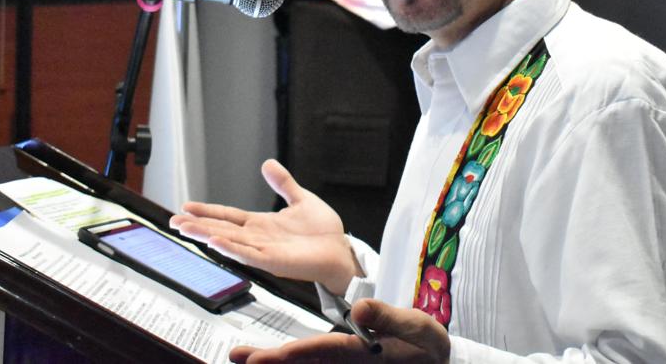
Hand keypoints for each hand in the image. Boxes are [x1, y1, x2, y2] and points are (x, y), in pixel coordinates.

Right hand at [169, 159, 359, 292]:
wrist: (340, 251)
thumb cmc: (323, 232)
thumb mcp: (300, 199)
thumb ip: (283, 183)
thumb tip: (268, 164)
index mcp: (261, 224)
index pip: (228, 216)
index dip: (207, 211)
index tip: (186, 207)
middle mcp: (258, 238)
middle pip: (221, 229)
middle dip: (197, 225)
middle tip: (173, 221)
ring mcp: (263, 251)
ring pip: (228, 242)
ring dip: (207, 235)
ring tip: (186, 228)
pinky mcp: (273, 262)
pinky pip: (248, 255)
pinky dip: (231, 249)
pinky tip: (215, 242)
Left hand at [229, 299, 450, 363]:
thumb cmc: (428, 348)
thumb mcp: (419, 328)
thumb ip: (390, 316)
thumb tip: (359, 307)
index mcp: (362, 354)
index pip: (318, 353)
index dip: (287, 356)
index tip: (259, 358)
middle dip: (269, 362)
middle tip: (237, 356)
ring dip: (274, 363)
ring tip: (242, 356)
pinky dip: (292, 362)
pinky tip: (273, 359)